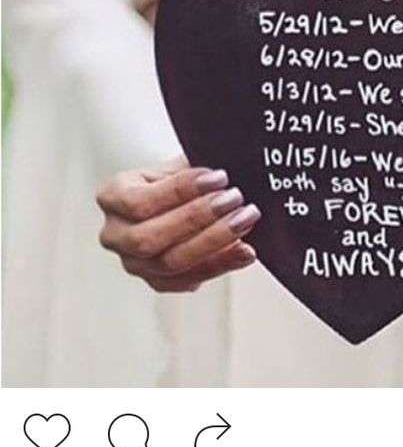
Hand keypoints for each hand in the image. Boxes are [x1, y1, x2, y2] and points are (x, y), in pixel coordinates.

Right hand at [97, 157, 260, 292]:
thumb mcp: (178, 164)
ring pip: (170, 263)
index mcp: (113, 198)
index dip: (180, 191)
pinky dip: (221, 264)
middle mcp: (116, 235)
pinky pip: (189, 280)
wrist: (176, 201)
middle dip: (197, 218)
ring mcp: (134, 264)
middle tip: (234, 199)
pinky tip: (245, 250)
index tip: (218, 178)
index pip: (139, 202)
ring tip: (245, 219)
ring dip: (214, 241)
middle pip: (149, 238)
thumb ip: (194, 166)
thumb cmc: (176, 180)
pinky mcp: (159, 282)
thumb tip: (225, 164)